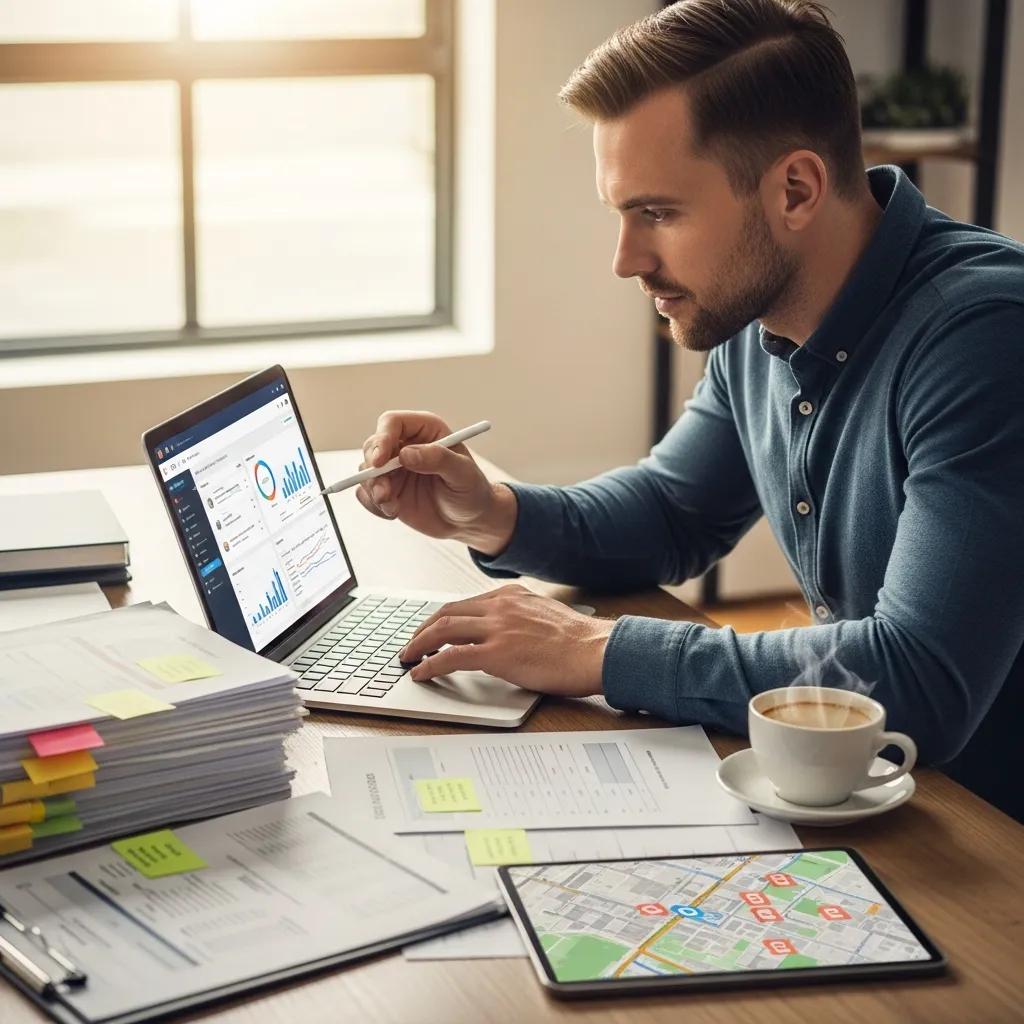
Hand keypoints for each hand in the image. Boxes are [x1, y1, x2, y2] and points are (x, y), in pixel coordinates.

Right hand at [356, 410, 515, 553]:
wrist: (469, 521)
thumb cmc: (472, 491)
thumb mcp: (464, 474)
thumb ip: (438, 460)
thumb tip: (406, 454)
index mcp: (424, 431)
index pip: (392, 423)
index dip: (381, 438)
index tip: (379, 461)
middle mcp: (405, 446)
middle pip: (372, 446)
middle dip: (373, 470)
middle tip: (384, 493)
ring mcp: (394, 469)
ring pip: (366, 471)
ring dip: (374, 490)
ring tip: (393, 507)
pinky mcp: (388, 490)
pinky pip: (366, 493)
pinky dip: (374, 505)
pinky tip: (394, 512)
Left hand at [398, 584, 614, 696]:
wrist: (596, 651)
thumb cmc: (579, 642)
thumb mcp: (545, 616)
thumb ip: (521, 618)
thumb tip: (506, 636)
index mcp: (512, 595)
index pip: (466, 603)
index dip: (443, 618)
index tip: (432, 629)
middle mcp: (501, 605)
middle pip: (447, 612)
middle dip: (423, 629)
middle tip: (411, 644)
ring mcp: (498, 628)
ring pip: (443, 629)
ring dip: (419, 644)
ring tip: (408, 658)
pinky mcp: (497, 653)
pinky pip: (451, 656)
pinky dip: (430, 664)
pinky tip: (420, 673)